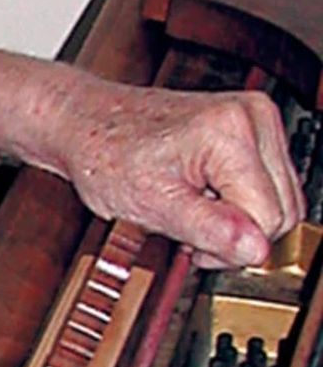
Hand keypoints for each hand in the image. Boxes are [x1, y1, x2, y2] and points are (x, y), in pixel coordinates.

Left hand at [47, 79, 302, 267]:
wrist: (84, 122)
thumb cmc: (104, 154)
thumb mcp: (150, 204)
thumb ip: (208, 229)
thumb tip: (255, 250)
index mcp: (230, 131)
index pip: (267, 218)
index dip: (231, 244)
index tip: (191, 243)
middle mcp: (252, 117)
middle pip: (282, 211)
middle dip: (239, 234)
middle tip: (186, 228)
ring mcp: (256, 119)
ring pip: (281, 202)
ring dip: (240, 220)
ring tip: (190, 209)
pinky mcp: (251, 128)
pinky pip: (269, 187)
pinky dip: (239, 203)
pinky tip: (202, 197)